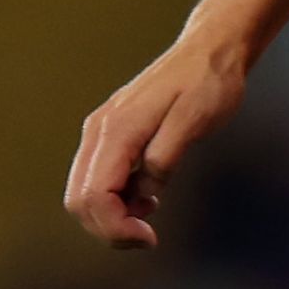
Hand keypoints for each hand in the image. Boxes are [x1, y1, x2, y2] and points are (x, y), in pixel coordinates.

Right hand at [63, 25, 257, 250]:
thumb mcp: (195, 120)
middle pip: (79, 201)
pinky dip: (116, 202)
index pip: (94, 196)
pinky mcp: (110, 137)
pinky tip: (147, 198)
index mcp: (117, 130)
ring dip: (112, 217)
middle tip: (150, 236)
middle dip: (110, 229)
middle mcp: (99, 132)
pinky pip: (98, 181)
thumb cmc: (208, 83)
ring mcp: (101, 134)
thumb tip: (145, 193)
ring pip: (84, 194)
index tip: (151, 237)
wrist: (209, 51)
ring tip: (151, 214)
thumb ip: (166, 157)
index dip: (117, 227)